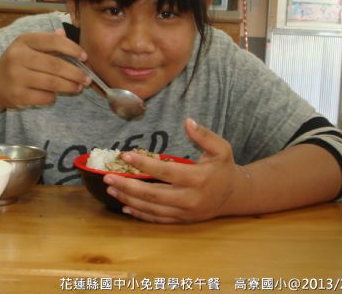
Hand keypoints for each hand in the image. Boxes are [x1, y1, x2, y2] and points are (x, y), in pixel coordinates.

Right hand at [0, 28, 90, 110]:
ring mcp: (16, 77)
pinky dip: (54, 96)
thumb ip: (47, 40)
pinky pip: (45, 97)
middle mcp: (18, 57)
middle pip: (55, 65)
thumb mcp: (27, 47)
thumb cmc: (16, 64)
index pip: (53, 41)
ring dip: (70, 86)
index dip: (72, 49)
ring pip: (52, 83)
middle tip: (87, 78)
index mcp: (23, 41)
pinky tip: (56, 94)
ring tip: (79, 87)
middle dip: (75, 73)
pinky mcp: (18, 95)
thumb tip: (65, 32)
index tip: (85, 57)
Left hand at [103, 118, 249, 222]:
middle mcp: (191, 198)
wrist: (234, 195)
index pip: (166, 171)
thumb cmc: (223, 168)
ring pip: (152, 208)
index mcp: (199, 178)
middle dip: (128, 186)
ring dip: (129, 199)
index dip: (144, 164)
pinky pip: (157, 219)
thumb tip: (188, 121)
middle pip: (153, 194)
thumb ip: (204, 135)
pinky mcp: (182, 220)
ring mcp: (185, 213)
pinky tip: (124, 207)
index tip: (125, 156)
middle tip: (108, 177)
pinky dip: (139, 214)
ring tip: (111, 189)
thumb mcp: (221, 148)